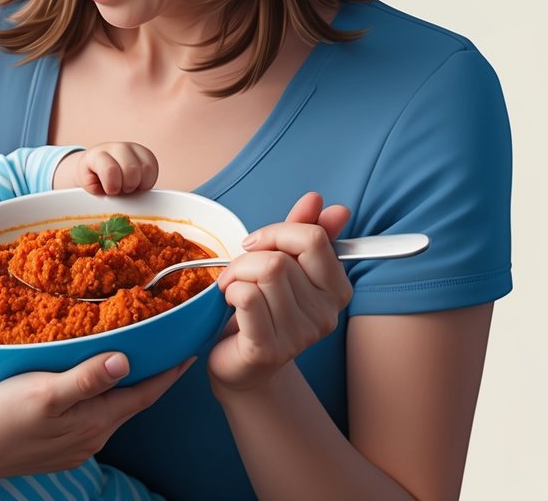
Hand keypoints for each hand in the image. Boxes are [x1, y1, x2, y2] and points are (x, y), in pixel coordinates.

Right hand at [0, 352, 190, 476]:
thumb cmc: (4, 416)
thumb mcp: (44, 393)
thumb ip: (85, 379)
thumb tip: (124, 361)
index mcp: (95, 419)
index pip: (144, 394)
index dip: (168, 372)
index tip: (188, 350)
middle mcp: (94, 435)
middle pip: (132, 402)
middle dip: (151, 377)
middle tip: (164, 348)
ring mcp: (78, 444)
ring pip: (112, 410)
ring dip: (124, 387)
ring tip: (130, 360)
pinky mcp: (62, 445)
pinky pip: (92, 418)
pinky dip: (102, 398)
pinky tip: (92, 385)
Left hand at [62, 142, 158, 194]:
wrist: (96, 163)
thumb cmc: (93, 176)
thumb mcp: (88, 185)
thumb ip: (95, 189)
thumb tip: (107, 193)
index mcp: (98, 155)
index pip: (110, 169)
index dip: (113, 185)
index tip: (111, 191)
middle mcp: (117, 148)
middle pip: (131, 169)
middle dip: (128, 186)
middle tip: (121, 189)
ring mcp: (133, 148)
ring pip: (146, 168)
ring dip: (139, 184)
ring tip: (129, 186)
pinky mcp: (146, 153)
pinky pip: (154, 168)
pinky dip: (148, 181)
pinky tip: (138, 183)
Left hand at [208, 191, 352, 394]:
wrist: (240, 363)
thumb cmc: (260, 309)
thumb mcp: (282, 264)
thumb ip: (302, 232)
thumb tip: (320, 201)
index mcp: (337, 290)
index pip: (313, 238)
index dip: (277, 233)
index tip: (258, 245)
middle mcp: (326, 315)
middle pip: (281, 257)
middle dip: (248, 257)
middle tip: (239, 273)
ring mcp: (299, 335)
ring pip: (263, 272)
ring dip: (236, 274)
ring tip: (233, 289)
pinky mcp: (268, 349)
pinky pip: (246, 296)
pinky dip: (230, 291)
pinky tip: (229, 304)